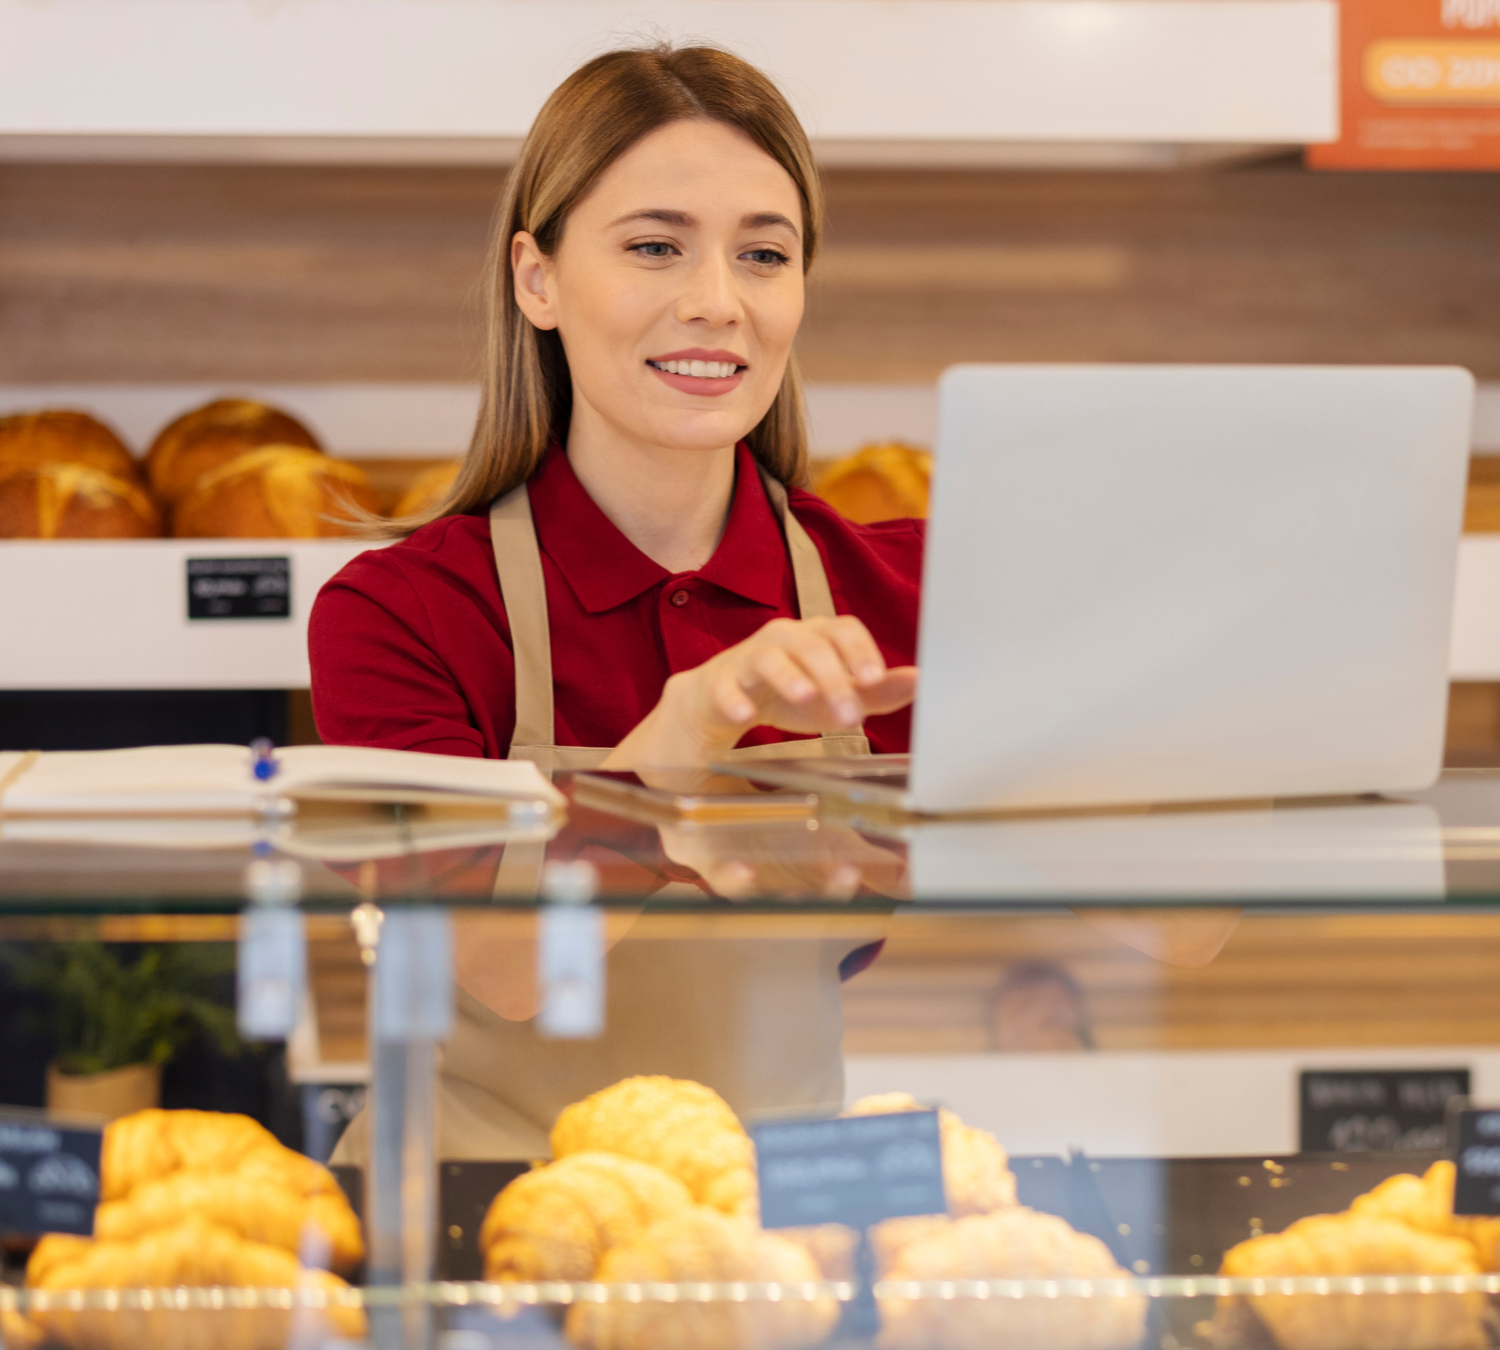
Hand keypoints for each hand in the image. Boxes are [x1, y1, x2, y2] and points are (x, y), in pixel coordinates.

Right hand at [604, 615, 917, 768]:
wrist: (725, 701)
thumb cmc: (788, 694)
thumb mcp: (836, 695)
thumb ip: (876, 691)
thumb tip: (919, 680)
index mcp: (817, 637)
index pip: (843, 629)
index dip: (860, 650)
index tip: (874, 677)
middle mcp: (784, 638)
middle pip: (812, 647)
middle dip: (833, 679)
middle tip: (850, 715)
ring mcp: (749, 657)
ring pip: (770, 657)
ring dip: (790, 677)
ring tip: (806, 697)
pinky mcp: (720, 681)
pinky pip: (725, 685)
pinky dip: (735, 699)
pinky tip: (745, 715)